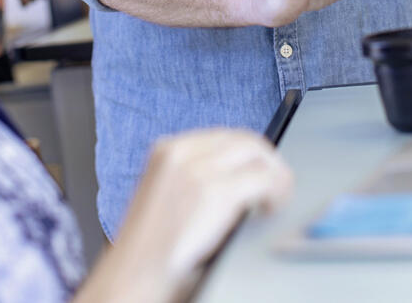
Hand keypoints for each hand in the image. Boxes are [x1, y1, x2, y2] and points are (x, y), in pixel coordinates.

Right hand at [111, 129, 292, 300]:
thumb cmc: (149, 250)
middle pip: (243, 139)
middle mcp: (182, 152)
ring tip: (277, 198)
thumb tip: (236, 177)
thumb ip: (194, 178)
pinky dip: (277, 191)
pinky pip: (263, 179)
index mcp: (166, 150)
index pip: (223, 135)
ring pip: (257, 154)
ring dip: (275, 174)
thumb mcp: (167, 197)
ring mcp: (198, 170)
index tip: (261, 168)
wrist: (133, 276)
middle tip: (278, 184)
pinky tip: (272, 209)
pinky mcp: (215, 192)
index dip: (248, 153)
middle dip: (266, 160)